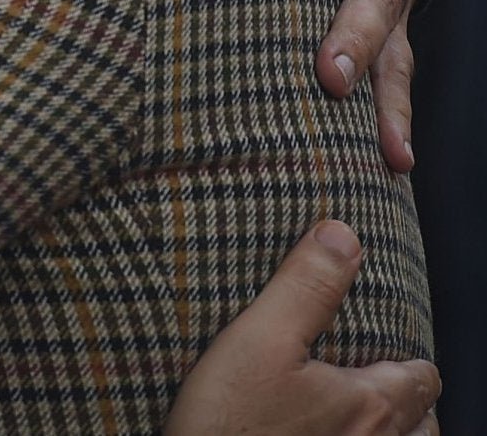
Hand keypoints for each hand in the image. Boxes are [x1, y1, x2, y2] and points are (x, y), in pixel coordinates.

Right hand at [164, 221, 437, 435]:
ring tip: (371, 417)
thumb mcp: (259, 338)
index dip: (411, 361)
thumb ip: (305, 287)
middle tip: (385, 381)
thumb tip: (343, 235)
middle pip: (422, 422)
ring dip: (397, 431)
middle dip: (411, 400)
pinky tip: (333, 434)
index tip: (393, 350)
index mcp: (369, 403)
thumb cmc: (229, 420)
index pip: (420, 379)